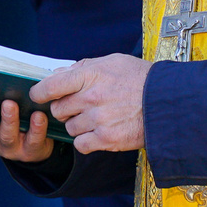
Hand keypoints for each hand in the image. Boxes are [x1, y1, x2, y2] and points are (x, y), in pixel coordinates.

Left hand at [34, 53, 151, 153]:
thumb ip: (83, 68)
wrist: (168, 102)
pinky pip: (81, 145)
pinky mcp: (107, 139)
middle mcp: (91, 98)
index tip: (38, 96)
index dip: (40, 92)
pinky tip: (97, 133)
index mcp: (90, 75)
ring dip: (77, 125)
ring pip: (69, 128)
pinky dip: (86, 141)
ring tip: (96, 118)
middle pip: (58, 109)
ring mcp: (98, 120)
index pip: (51, 85)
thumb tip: (58, 75)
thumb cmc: (140, 79)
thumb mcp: (112, 62)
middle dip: (64, 109)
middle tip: (78, 107)